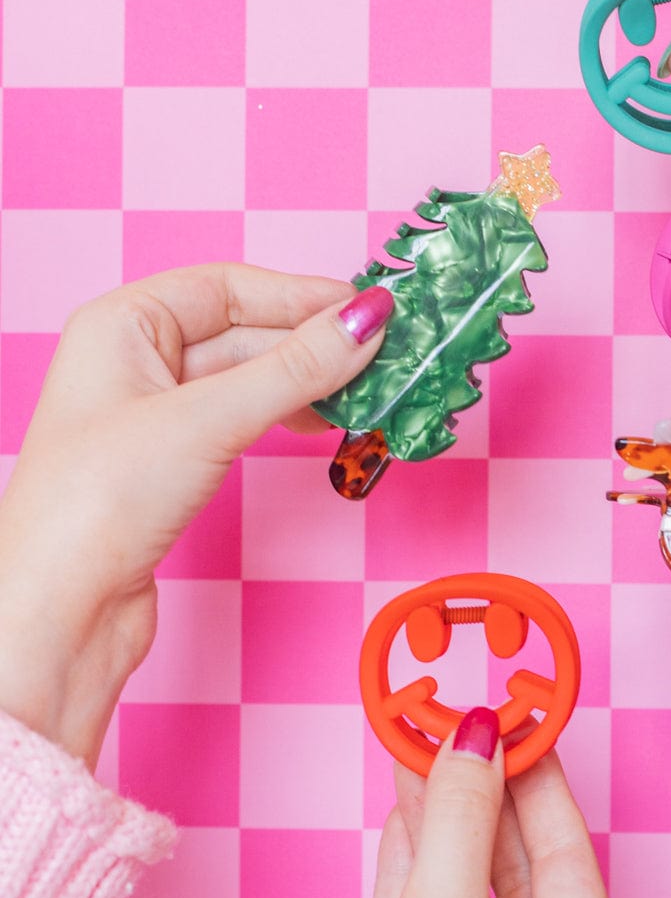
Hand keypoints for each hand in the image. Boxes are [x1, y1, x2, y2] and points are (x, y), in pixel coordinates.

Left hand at [0, 265, 392, 765]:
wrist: (59, 611)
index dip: (301, 295)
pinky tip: (320, 425)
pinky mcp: (171, 462)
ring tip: (362, 394)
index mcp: (119, 325)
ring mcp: (151, 413)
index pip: (228, 287)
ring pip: (248, 378)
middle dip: (313, 344)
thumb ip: (295, 369)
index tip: (368, 310)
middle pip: (244, 331)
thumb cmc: (97, 503)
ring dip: (306, 384)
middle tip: (383, 356)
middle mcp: (132, 360)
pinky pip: (243, 419)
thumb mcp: (208, 421)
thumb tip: (365, 322)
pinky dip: (286, 418)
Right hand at [313, 711, 620, 897]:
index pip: (564, 845)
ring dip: (442, 816)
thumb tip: (474, 734)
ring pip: (469, 880)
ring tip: (420, 745)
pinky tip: (406, 807)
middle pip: (515, 859)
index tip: (511, 716)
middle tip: (454, 724)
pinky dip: (418, 858)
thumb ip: (459, 820)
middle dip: (480, 791)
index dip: (534, 775)